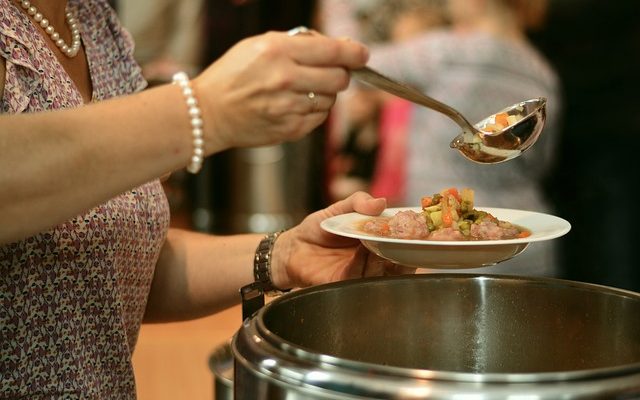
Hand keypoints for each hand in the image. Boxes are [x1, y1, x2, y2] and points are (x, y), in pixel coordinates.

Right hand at [192, 31, 368, 151]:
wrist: (209, 113)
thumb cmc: (234, 75)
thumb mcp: (259, 45)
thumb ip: (300, 43)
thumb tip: (341, 47)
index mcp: (278, 51)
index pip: (334, 51)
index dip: (355, 52)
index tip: (361, 54)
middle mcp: (286, 79)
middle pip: (340, 78)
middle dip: (340, 73)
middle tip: (329, 72)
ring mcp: (289, 107)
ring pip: (331, 100)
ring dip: (323, 93)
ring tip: (299, 90)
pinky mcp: (290, 129)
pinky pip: (319, 118)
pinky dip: (313, 110)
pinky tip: (293, 105)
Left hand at [271, 192, 415, 288]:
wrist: (292, 247)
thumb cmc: (318, 229)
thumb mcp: (338, 209)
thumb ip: (358, 202)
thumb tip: (381, 202)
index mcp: (377, 242)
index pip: (402, 243)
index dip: (413, 237)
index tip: (421, 228)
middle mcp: (374, 261)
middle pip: (399, 261)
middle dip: (407, 251)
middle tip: (408, 238)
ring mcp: (361, 274)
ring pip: (383, 272)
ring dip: (386, 257)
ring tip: (381, 241)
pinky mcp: (344, 284)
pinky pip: (359, 278)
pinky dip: (363, 264)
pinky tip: (363, 251)